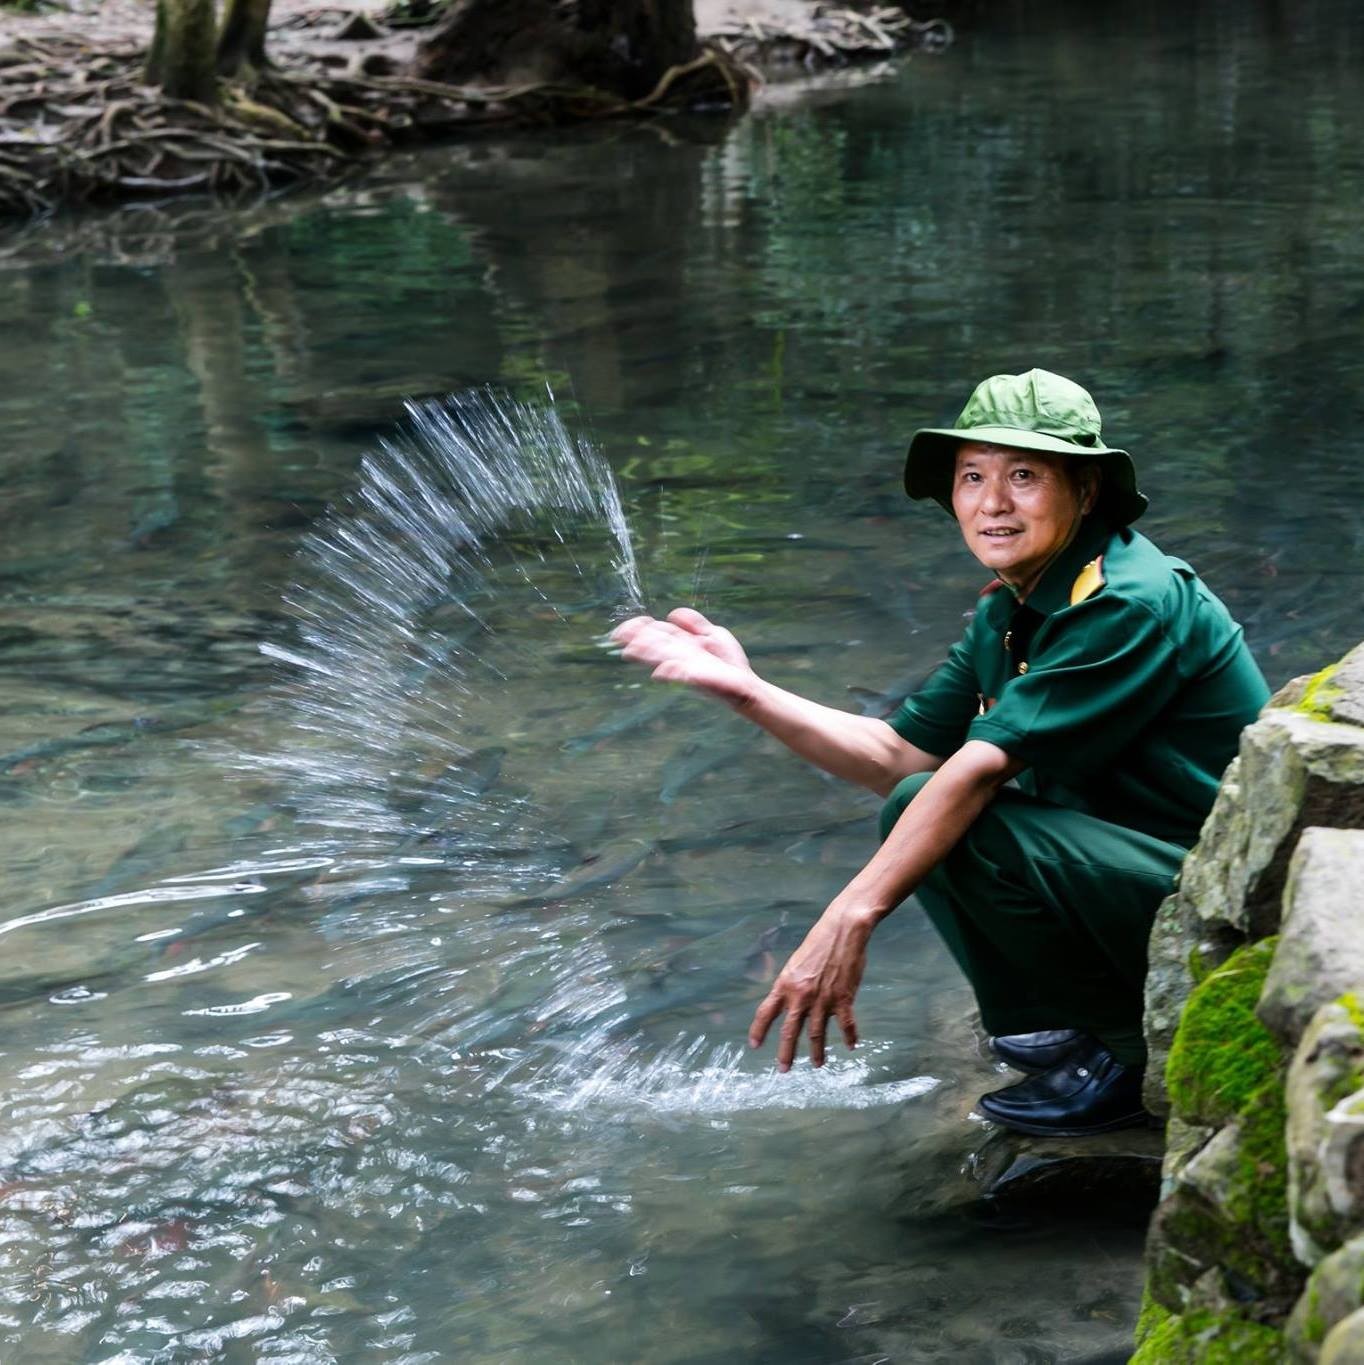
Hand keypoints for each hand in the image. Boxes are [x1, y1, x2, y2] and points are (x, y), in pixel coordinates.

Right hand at [611, 608, 755, 704]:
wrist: (745, 686)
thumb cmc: (726, 661)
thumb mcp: (712, 633)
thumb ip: (694, 623)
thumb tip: (672, 614)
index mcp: (681, 645)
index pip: (656, 633)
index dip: (639, 629)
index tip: (625, 627)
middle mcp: (681, 657)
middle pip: (656, 646)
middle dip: (638, 641)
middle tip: (619, 638)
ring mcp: (690, 669)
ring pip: (665, 659)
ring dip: (648, 655)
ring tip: (631, 650)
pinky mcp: (703, 681)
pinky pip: (687, 677)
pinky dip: (674, 674)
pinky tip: (662, 670)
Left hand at [747, 905, 873, 1069]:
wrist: (842, 931)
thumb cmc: (819, 943)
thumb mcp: (796, 963)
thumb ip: (792, 985)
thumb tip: (789, 1002)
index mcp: (785, 984)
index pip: (766, 1012)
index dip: (758, 1030)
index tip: (754, 1045)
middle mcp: (801, 995)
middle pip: (789, 1031)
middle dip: (786, 1053)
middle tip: (783, 1069)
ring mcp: (822, 999)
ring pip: (816, 1033)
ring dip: (817, 1052)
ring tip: (818, 1065)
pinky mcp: (843, 998)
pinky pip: (846, 1024)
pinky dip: (849, 1037)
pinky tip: (851, 1046)